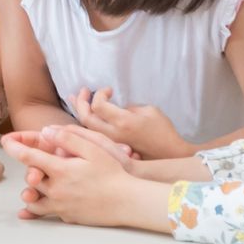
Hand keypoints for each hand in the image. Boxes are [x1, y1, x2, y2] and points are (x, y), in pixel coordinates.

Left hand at [2, 126, 153, 227]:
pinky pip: (47, 213)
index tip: (6, 141)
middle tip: (30, 163)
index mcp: (60, 171)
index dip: (14, 146)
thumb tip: (46, 132)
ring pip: (34, 200)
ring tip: (31, 185)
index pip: (29, 157)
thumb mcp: (93, 149)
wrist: (128, 202)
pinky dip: (38, 209)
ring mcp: (61, 206)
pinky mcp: (68, 217)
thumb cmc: (113, 174)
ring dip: (30, 191)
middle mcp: (56, 190)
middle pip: (30, 179)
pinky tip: (31, 209)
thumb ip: (68, 138)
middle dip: (28, 170)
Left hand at [71, 89, 193, 159]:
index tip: (109, 90)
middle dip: (81, 101)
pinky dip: (84, 122)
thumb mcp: (149, 111)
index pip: (98, 105)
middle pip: (85, 118)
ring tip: (74, 99)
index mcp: (123, 122)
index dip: (99, 94)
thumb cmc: (162, 130)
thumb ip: (128, 107)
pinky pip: (92, 134)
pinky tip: (82, 114)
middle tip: (83, 91)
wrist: (169, 153)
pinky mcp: (111, 147)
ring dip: (79, 111)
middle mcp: (113, 133)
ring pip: (85, 127)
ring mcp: (111, 142)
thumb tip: (115, 108)